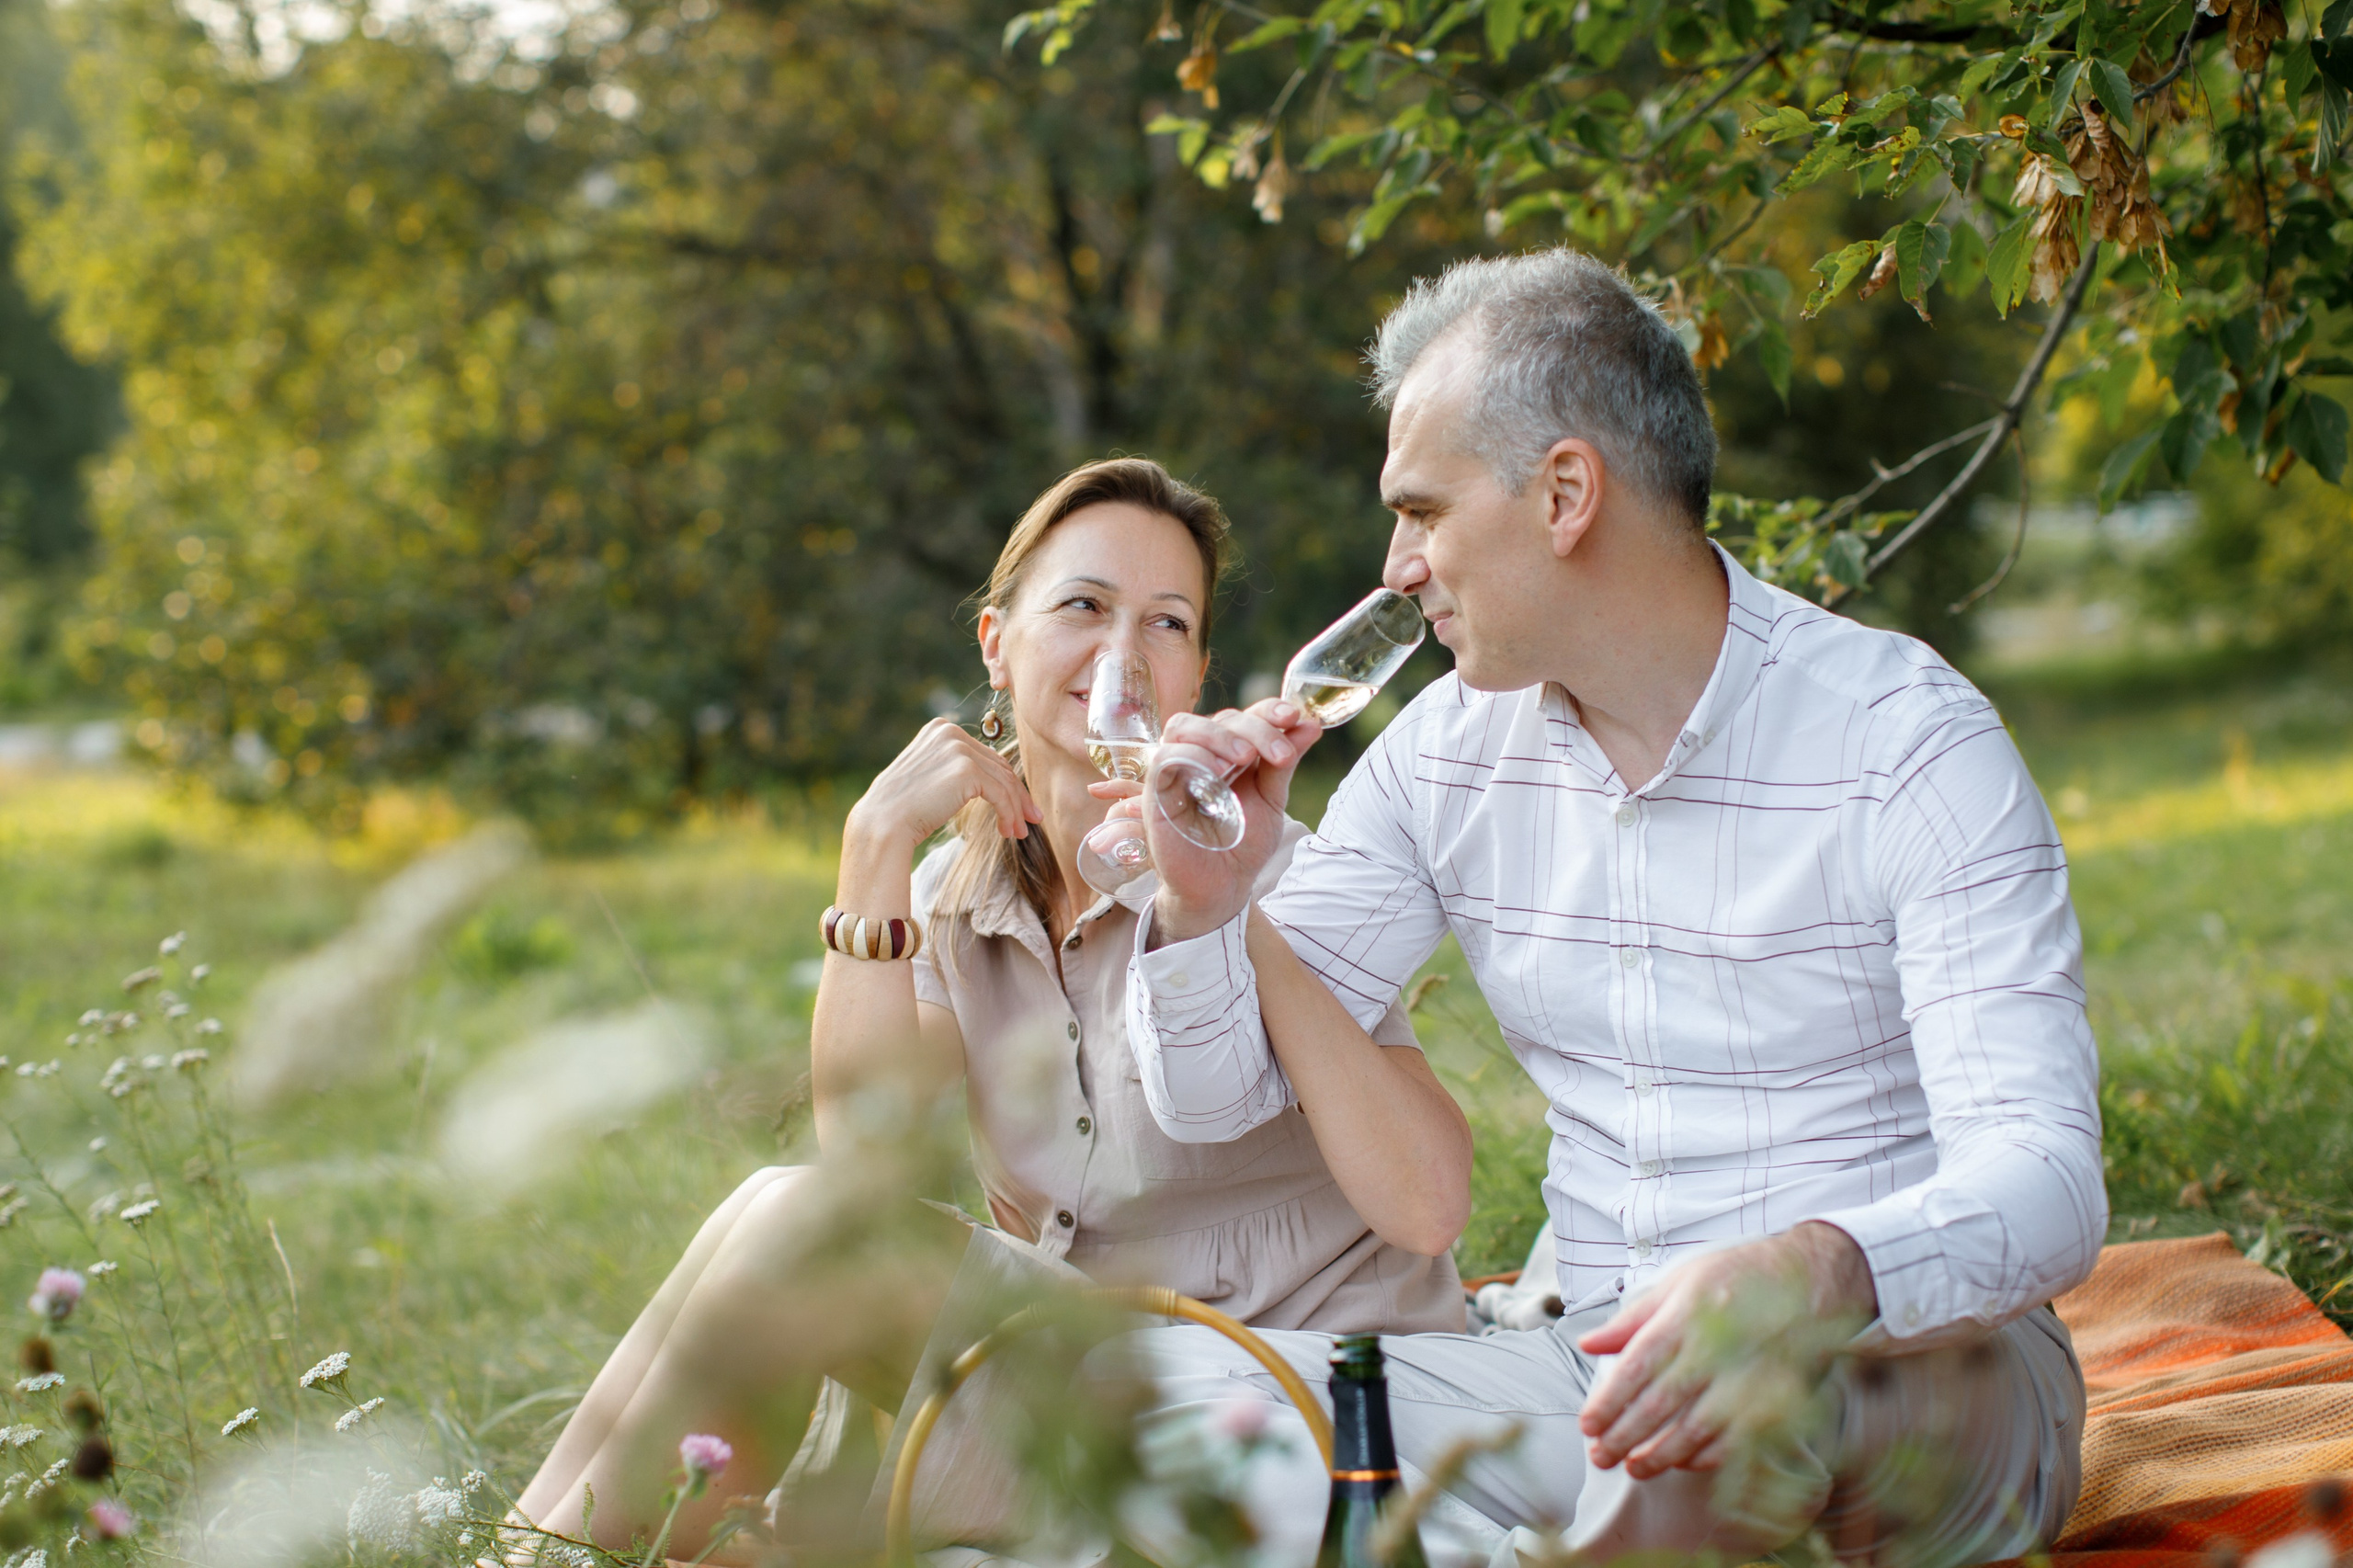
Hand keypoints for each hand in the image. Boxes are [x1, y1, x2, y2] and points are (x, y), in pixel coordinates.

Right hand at [845, 717, 1040, 853]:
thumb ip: (954, 768)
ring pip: (1003, 781)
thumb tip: (991, 780)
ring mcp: (958, 749)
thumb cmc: (902, 809)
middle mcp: (950, 732)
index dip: (1004, 782)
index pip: (984, 755)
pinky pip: (1001, 794)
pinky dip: (1010, 814)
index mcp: (940, 728)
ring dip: (1016, 810)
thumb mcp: (929, 777)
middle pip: (998, 765)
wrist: (882, 824)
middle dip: (1017, 796)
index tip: (1017, 806)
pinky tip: (1009, 831)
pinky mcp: (967, 770)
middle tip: (1029, 820)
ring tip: (1019, 833)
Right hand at [1143, 700, 1321, 945]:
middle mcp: (1201, 753)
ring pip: (1185, 726)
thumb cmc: (1244, 842)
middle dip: (1255, 728)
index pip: (1245, 715)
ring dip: (1220, 736)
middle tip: (1279, 755)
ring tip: (1246, 759)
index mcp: (1230, 751)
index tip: (1295, 717)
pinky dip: (1193, 757)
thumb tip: (1311, 723)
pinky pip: (1166, 758)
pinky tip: (1217, 773)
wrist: (1223, 887)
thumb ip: (1284, 762)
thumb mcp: (1272, 799)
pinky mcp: (1154, 790)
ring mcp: (1175, 769)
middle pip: (1220, 717)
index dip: (1268, 709)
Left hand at [1575, 1223, 1874, 1478]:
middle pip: (1659, 1404)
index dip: (1609, 1401)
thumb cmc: (1740, 1278)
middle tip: (1599, 1455)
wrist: (1814, 1281)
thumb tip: (1589, 1344)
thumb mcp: (1681, 1281)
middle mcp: (1715, 1349)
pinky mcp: (1774, 1401)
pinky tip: (1680, 1462)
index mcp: (1686, 1315)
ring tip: (1633, 1467)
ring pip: (1694, 1431)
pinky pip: (1733, 1441)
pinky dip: (1702, 1457)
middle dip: (1623, 1436)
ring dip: (1659, 1455)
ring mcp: (1747, 1379)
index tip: (1588, 1424)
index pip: (1637, 1366)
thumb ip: (1634, 1318)